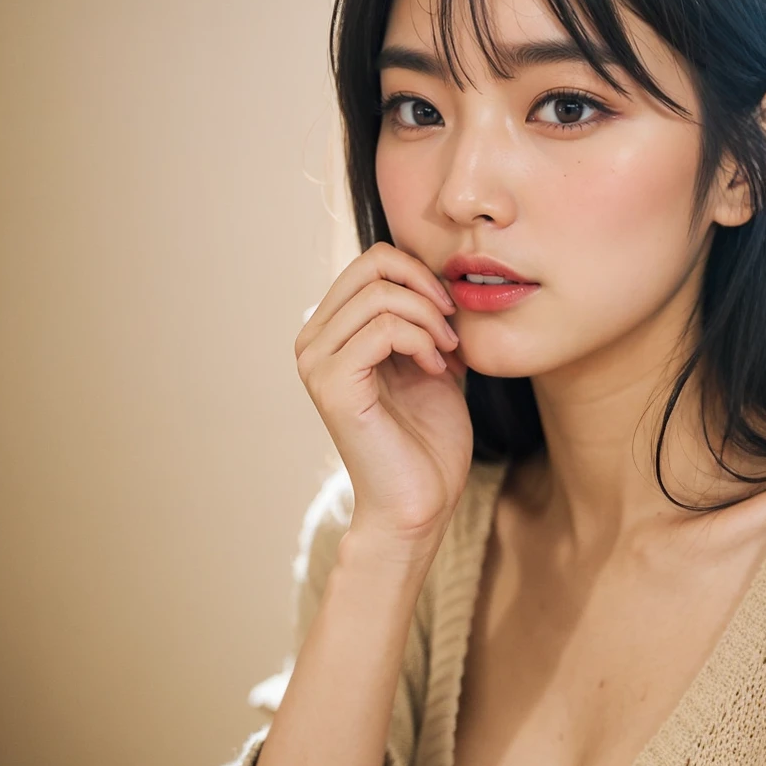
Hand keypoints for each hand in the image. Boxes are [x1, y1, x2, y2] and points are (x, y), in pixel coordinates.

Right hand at [295, 241, 472, 545]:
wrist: (420, 502)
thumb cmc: (427, 441)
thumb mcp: (432, 363)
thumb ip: (428, 320)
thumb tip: (443, 274)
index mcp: (331, 332)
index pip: (371, 263)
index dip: (420, 275)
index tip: (451, 315)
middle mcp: (313, 341)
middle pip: (372, 265)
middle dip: (426, 288)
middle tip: (452, 330)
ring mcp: (316, 363)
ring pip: (380, 295)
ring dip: (429, 319)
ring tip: (446, 355)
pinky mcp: (332, 385)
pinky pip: (381, 329)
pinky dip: (420, 341)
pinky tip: (435, 369)